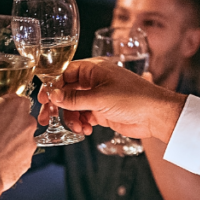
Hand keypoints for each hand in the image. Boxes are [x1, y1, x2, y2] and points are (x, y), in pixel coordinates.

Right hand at [0, 94, 36, 190]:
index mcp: (13, 106)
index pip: (15, 99)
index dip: (4, 106)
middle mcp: (26, 121)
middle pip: (21, 118)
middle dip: (11, 123)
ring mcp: (30, 141)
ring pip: (22, 137)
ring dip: (12, 140)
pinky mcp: (29, 159)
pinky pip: (21, 154)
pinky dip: (13, 156)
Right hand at [36, 59, 186, 141]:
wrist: (156, 116)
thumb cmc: (134, 99)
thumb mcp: (99, 98)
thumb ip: (74, 98)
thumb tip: (53, 95)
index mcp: (94, 69)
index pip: (65, 73)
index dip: (52, 85)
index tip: (42, 99)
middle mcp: (94, 81)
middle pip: (67, 91)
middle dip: (58, 105)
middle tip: (47, 118)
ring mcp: (98, 96)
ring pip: (74, 106)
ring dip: (71, 117)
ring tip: (77, 127)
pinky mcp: (103, 111)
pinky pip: (84, 116)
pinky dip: (81, 123)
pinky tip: (85, 130)